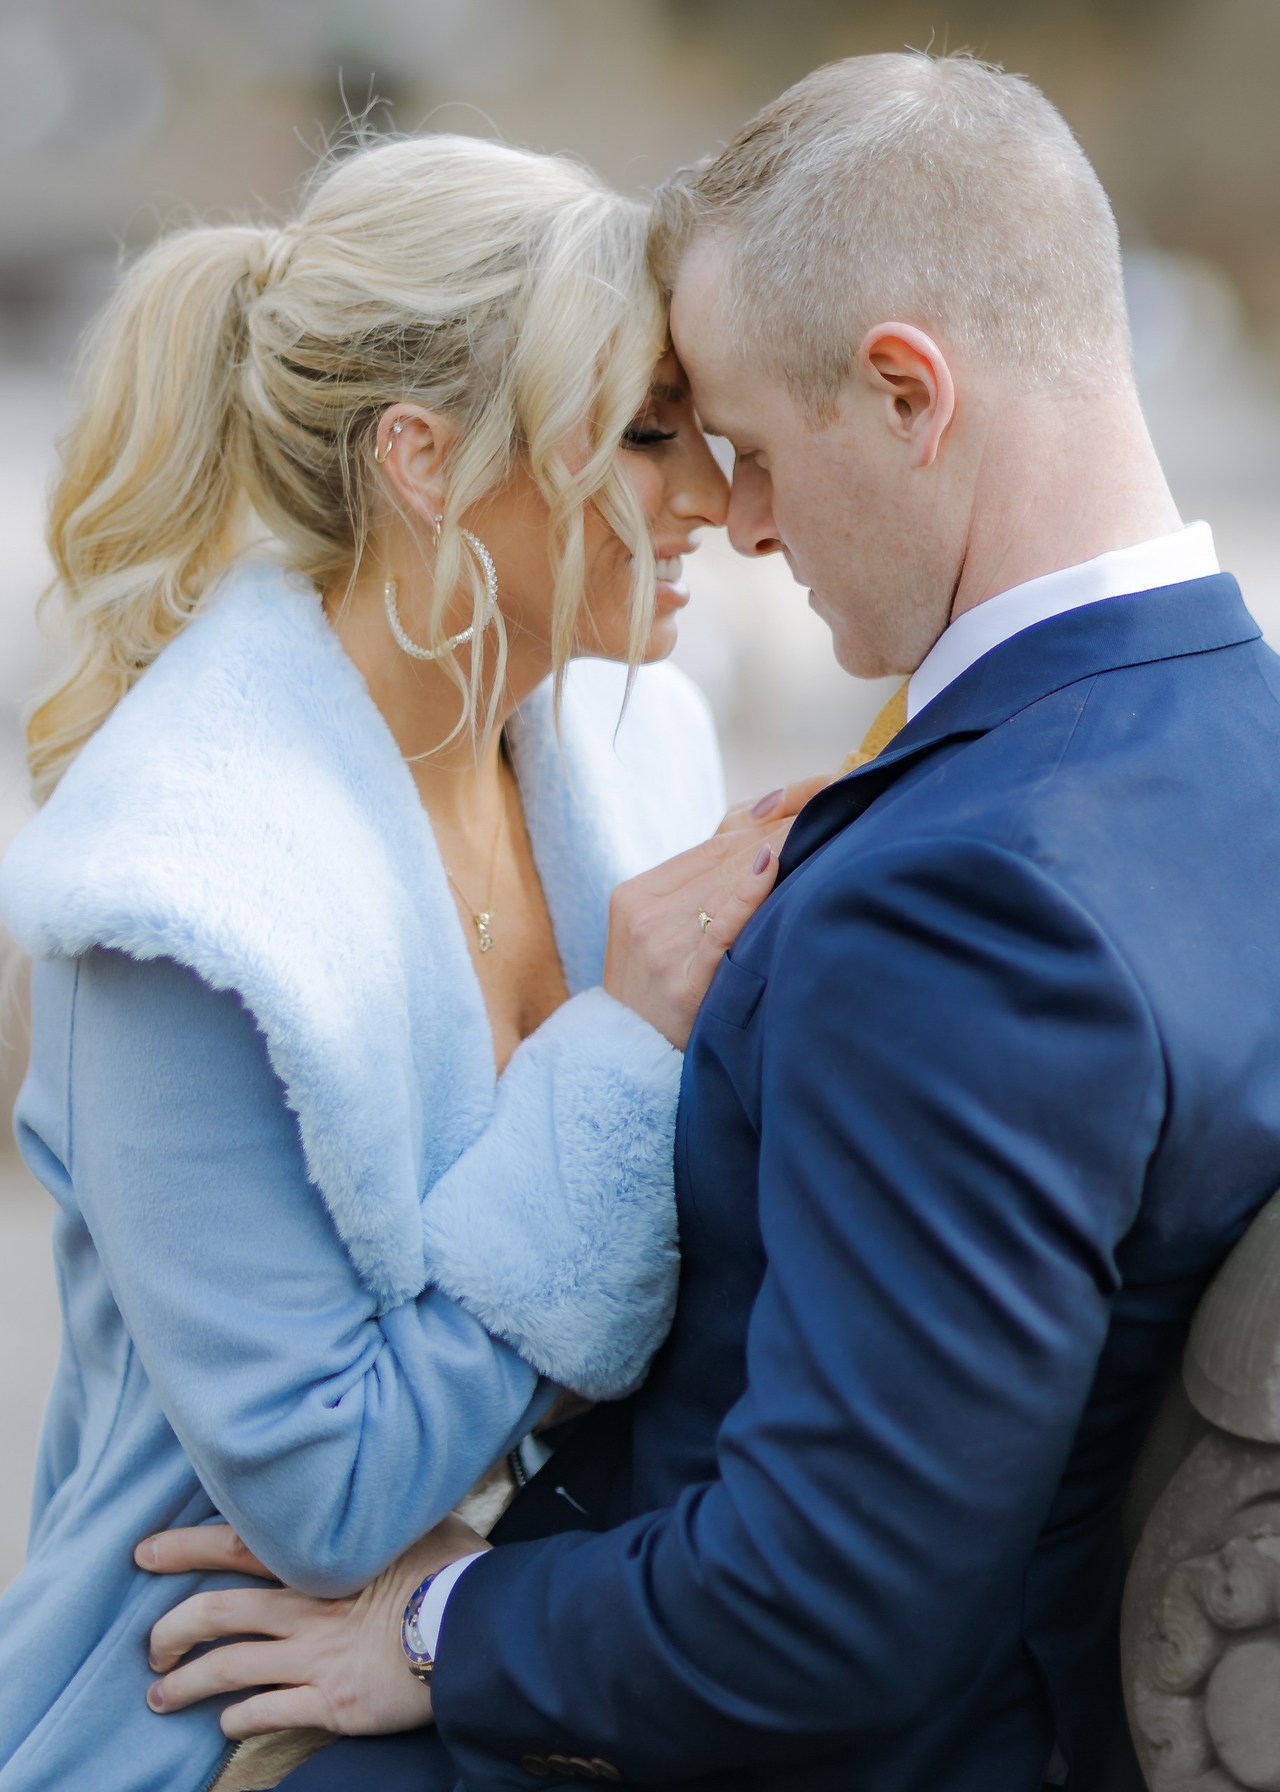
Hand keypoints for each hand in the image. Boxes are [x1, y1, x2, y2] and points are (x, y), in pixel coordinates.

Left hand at [135, 1516, 488, 1739]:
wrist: (478, 1627)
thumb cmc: (452, 1567)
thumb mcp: (415, 1519)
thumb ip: (379, 1511)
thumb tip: (369, 1486)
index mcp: (319, 1558)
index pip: (233, 1545)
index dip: (184, 1548)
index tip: (147, 1553)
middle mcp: (306, 1606)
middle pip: (215, 1612)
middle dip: (170, 1631)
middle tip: (151, 1645)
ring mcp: (315, 1657)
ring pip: (228, 1668)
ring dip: (186, 1683)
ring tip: (161, 1695)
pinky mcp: (331, 1703)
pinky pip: (266, 1712)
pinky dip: (236, 1718)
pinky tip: (224, 1722)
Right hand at [603, 776, 827, 1049]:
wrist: (627, 1062)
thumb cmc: (663, 994)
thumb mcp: (662, 930)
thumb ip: (704, 881)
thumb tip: (769, 822)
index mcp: (636, 894)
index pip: (714, 843)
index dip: (772, 816)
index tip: (821, 794)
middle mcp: (644, 912)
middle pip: (725, 856)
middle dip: (786, 827)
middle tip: (840, 801)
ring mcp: (661, 945)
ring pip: (726, 882)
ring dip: (781, 850)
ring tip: (827, 825)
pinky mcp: (683, 981)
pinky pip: (719, 928)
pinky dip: (745, 894)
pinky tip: (770, 864)